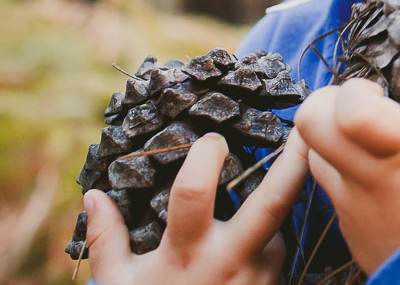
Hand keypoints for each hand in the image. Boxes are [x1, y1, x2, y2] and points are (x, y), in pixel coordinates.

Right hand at [83, 130, 308, 284]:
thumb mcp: (118, 284)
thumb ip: (106, 239)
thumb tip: (94, 195)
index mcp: (185, 252)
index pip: (195, 192)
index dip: (204, 157)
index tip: (212, 139)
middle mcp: (229, 262)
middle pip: (273, 203)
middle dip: (294, 162)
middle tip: (305, 130)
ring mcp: (258, 278)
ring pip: (278, 231)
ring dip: (268, 215)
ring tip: (245, 211)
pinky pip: (276, 257)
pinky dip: (266, 246)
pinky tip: (250, 245)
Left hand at [293, 78, 399, 273]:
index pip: (345, 106)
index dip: (358, 89)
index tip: (380, 95)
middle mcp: (365, 175)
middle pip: (308, 124)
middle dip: (327, 103)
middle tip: (359, 108)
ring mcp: (350, 204)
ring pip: (314, 155)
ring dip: (335, 140)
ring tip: (373, 147)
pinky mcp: (348, 227)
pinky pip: (333, 188)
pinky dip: (348, 175)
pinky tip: (384, 184)